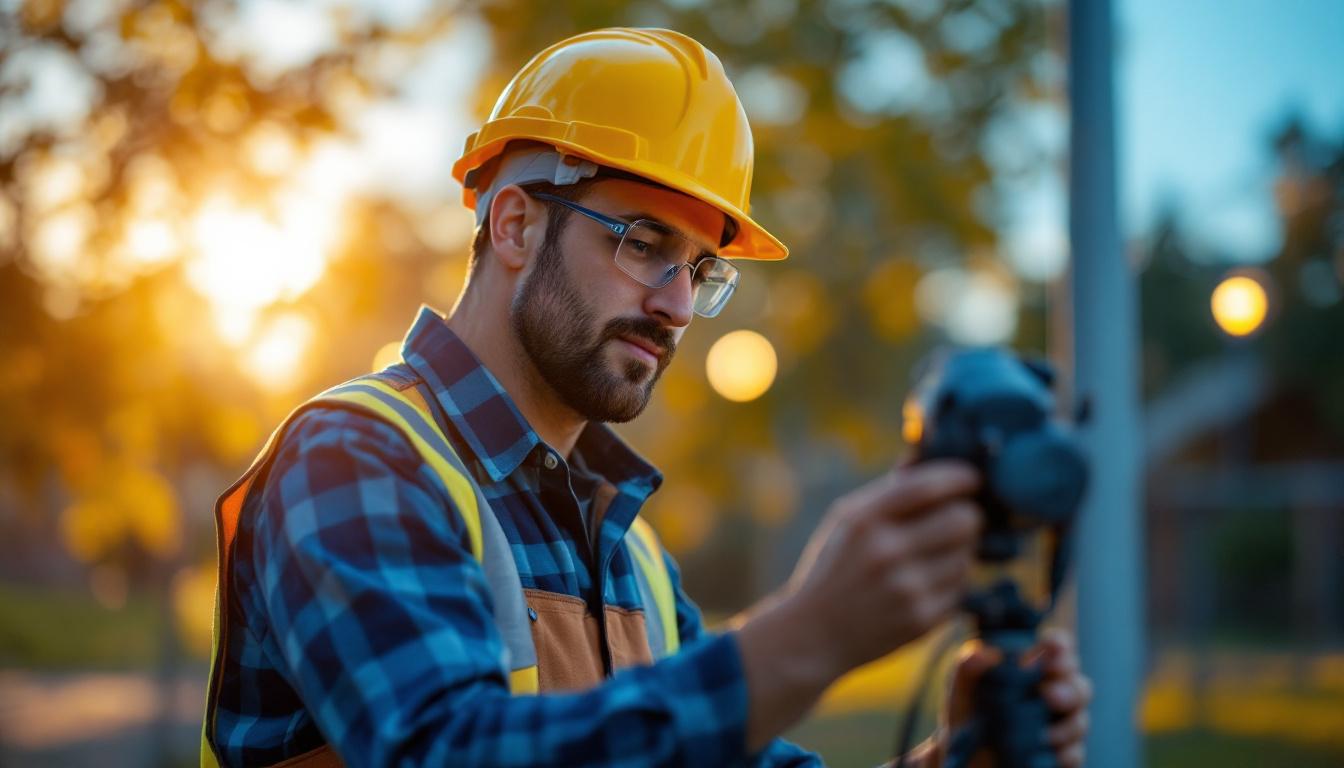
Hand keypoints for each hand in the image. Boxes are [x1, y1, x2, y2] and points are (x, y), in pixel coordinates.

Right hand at [734, 460, 980, 749]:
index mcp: (864, 519)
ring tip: (933, 556)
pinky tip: (925, 583)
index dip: (961, 478)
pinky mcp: (922, 620)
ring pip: (967, 555)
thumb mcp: (846, 520)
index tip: (971, 479)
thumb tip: (929, 449)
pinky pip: (961, 588)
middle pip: (964, 519)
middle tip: (958, 518)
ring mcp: (907, 589)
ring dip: (958, 551)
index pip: (930, 486)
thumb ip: (889, 489)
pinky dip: (950, 582)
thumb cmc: (833, 567)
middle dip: (967, 515)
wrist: (812, 634)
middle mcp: (887, 552)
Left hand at [945, 628, 1092, 767]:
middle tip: (1049, 695)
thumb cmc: (968, 715)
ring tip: (1042, 734)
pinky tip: (1051, 753)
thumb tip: (983, 653)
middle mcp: (1054, 694)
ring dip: (1067, 726)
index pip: (1057, 649)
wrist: (966, 758)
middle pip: (1080, 685)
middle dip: (1069, 688)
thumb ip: (969, 668)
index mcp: (1033, 670)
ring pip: (1081, 721)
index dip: (1060, 645)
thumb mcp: (963, 691)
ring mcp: (1062, 726)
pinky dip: (1067, 754)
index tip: (1052, 647)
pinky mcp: (1063, 755)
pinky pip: (1077, 754)